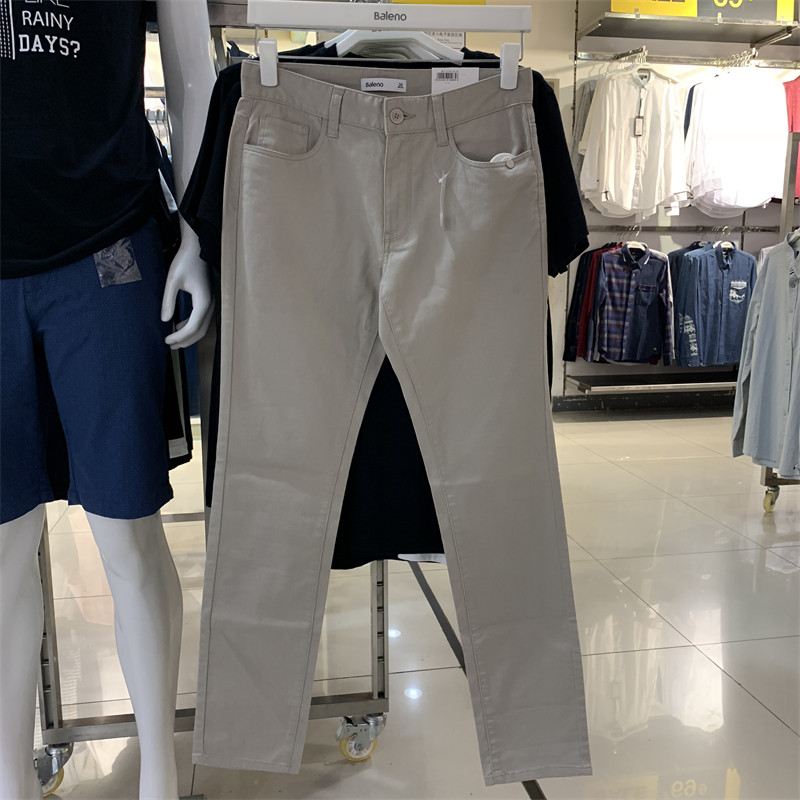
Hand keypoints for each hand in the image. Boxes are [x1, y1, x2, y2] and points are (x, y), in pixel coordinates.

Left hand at [160, 223, 213, 349]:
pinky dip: (192, 326)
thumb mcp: (172, 280)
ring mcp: (212, 302)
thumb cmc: (185, 260)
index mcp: (203, 302)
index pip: (193, 328)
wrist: (197, 247)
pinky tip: (180, 325)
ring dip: (189, 335)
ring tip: (174, 339)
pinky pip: (202, 319)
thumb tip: (164, 320)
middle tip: (170, 345)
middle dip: (185, 341)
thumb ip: (168, 301)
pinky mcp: (209, 299)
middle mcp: (210, 304)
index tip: (166, 340)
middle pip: (200, 332)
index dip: (179, 337)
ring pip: (203, 327)